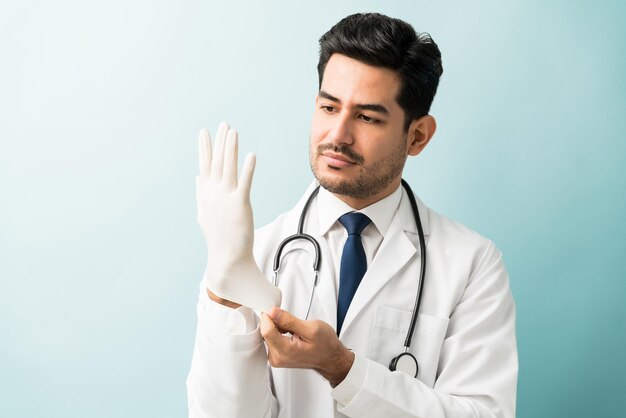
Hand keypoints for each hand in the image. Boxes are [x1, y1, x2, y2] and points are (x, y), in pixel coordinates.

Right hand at [196, 122, 280, 311]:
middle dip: (219, 142)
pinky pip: (244, 183)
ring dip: (229, 148)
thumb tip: (197, 177)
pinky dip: (247, 169)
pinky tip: (251, 155)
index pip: (205, 166)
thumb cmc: (218, 237)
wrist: (227, 259)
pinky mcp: (239, 205)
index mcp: (206, 195)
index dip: (205, 148)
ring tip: (232, 131)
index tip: (204, 132)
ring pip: (228, 167)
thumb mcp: (204, 213)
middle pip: (216, 162)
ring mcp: (225, 199)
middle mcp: (213, 194)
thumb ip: (201, 192)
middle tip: (224, 124)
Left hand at [260, 307, 354, 386]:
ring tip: (293, 329)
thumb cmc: (326, 346)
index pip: (266, 330)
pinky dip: (278, 332)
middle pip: (265, 332)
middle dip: (275, 322)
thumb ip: (290, 320)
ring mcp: (276, 358)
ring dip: (277, 327)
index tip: (277, 310)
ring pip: (267, 335)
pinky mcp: (277, 356)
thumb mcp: (312, 329)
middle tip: (291, 321)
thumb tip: (273, 312)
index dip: (270, 316)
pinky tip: (289, 333)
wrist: (331, 358)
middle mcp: (278, 357)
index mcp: (285, 351)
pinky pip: (271, 339)